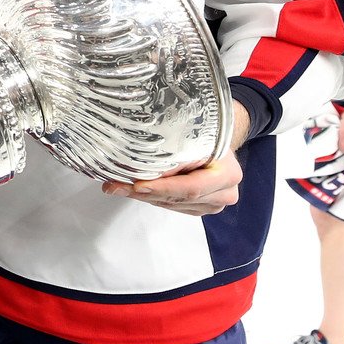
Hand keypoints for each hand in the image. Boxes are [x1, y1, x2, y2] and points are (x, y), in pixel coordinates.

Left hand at [102, 105, 251, 215]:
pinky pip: (170, 207)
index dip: (163, 188)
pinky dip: (150, 197)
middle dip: (144, 192)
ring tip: (117, 186)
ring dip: (143, 196)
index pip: (191, 188)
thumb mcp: (194, 136)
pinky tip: (132, 189)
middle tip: (116, 185)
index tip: (137, 185)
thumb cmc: (206, 135)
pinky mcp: (199, 208)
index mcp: (227, 174)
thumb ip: (173, 151)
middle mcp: (224, 193)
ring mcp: (212, 204)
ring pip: (170, 204)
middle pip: (177, 199)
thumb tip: (140, 159)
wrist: (217, 140)